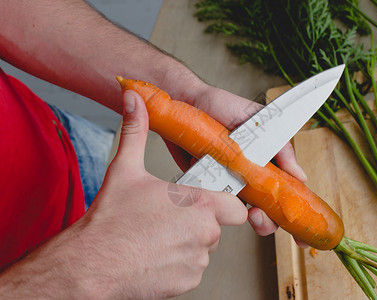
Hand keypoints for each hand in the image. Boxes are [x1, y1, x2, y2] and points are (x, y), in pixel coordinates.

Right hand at [81, 90, 246, 297]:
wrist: (90, 264)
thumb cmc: (110, 219)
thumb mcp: (125, 169)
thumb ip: (135, 130)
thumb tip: (133, 99)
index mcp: (198, 204)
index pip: (235, 206)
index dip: (224, 203)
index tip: (206, 201)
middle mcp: (205, 233)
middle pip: (217, 226)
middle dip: (199, 221)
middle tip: (170, 217)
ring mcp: (197, 260)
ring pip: (204, 247)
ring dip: (188, 241)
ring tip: (159, 235)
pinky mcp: (188, 281)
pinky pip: (193, 268)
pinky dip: (179, 262)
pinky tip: (156, 254)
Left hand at [162, 82, 307, 241]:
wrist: (185, 102)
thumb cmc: (222, 105)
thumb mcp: (257, 121)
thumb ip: (281, 148)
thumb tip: (301, 177)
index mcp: (266, 160)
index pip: (285, 190)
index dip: (292, 210)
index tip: (297, 228)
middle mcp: (248, 173)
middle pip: (266, 208)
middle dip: (267, 220)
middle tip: (259, 217)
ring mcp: (228, 179)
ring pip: (240, 209)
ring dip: (243, 214)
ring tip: (242, 209)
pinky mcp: (206, 182)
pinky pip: (214, 199)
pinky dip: (215, 200)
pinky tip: (212, 188)